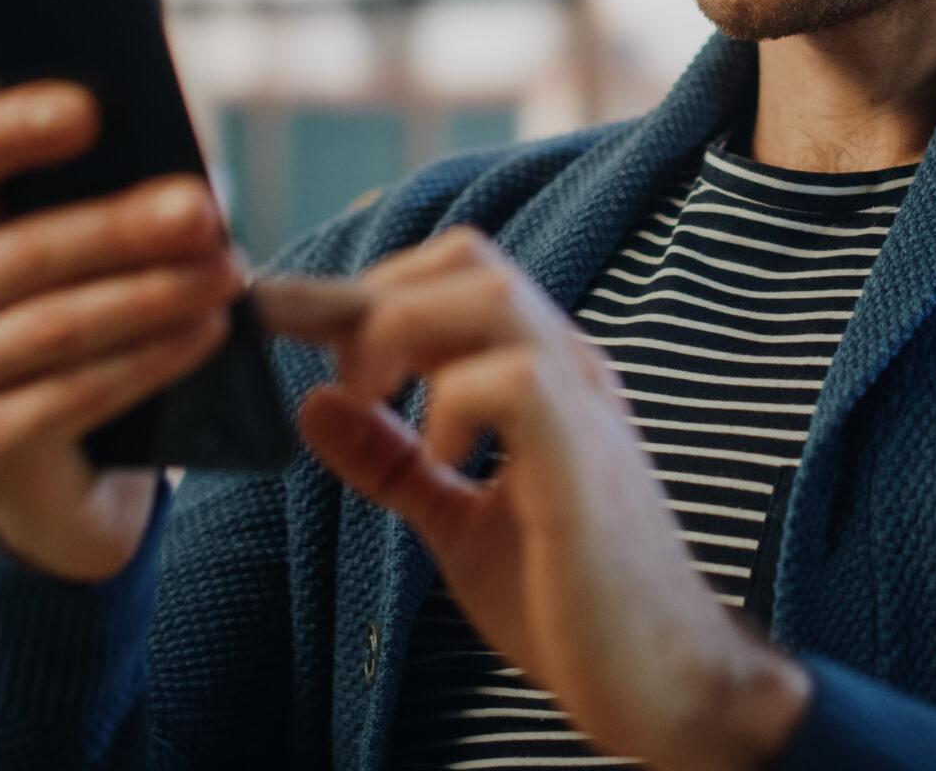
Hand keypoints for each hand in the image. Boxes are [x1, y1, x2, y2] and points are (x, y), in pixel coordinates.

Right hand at [0, 80, 245, 582]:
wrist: (82, 485)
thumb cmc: (104, 346)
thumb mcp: (106, 270)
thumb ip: (117, 215)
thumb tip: (185, 183)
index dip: (13, 127)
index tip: (91, 109)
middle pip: (25, 248)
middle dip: (124, 227)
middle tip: (205, 211)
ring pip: (56, 323)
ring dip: (151, 296)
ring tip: (225, 276)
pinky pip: (73, 394)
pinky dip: (149, 361)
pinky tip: (206, 335)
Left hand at [256, 227, 810, 770]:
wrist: (658, 678)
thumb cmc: (569, 600)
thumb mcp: (454, 521)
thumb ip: (392, 462)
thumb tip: (314, 403)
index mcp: (539, 374)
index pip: (449, 281)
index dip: (358, 289)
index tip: (277, 315)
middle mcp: (566, 366)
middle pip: (465, 257)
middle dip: (371, 296)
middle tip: (332, 370)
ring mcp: (582, 400)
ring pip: (486, 291)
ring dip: (400, 332)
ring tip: (371, 398)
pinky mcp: (583, 450)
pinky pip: (510, 378)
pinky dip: (451, 406)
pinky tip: (443, 461)